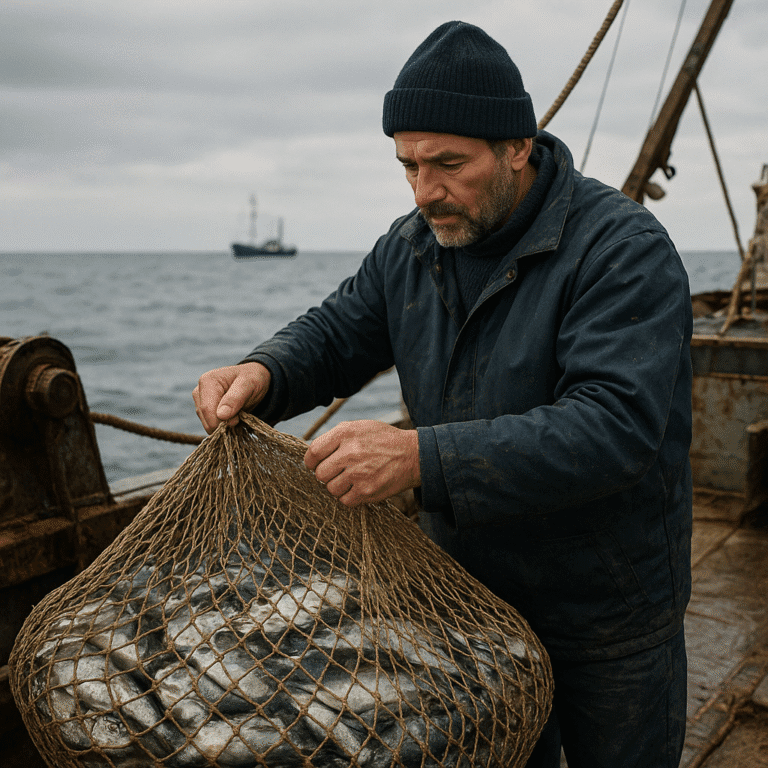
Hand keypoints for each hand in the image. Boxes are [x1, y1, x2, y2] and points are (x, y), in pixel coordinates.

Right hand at [192, 362, 270, 432]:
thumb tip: (221, 415)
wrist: (254, 380)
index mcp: (208, 381)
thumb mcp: (249, 385)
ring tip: (238, 417)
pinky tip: (233, 420)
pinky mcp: (205, 410)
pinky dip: (223, 426)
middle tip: (239, 419)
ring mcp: (201, 401)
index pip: (207, 408)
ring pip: (207, 423)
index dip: (219, 421)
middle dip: (222, 424)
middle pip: (205, 417)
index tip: (236, 422)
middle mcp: (200, 391)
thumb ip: (235, 399)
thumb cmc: (252, 379)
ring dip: (223, 426)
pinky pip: (210, 424)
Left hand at [304, 420, 419, 506]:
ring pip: (331, 489)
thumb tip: (313, 454)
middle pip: (320, 473)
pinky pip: (344, 501)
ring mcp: (358, 473)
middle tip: (339, 472)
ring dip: (338, 487)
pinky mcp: (367, 491)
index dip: (311, 461)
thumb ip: (336, 438)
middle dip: (327, 475)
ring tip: (352, 479)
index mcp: (346, 433)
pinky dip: (350, 497)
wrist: (413, 455)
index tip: (315, 465)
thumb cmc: (383, 441)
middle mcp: (350, 452)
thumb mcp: (360, 427)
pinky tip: (359, 487)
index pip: (314, 451)